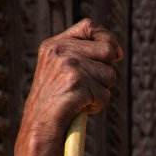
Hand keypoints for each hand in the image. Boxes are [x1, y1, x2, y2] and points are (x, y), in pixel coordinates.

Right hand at [10, 19, 122, 155]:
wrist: (38, 129)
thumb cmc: (55, 103)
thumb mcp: (61, 71)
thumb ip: (81, 54)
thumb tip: (116, 49)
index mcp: (53, 44)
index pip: (90, 26)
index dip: (107, 38)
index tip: (114, 54)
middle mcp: (59, 51)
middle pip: (108, 50)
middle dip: (106, 71)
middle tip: (89, 86)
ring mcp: (67, 66)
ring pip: (110, 75)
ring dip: (100, 92)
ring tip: (80, 100)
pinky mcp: (76, 84)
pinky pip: (104, 94)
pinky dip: (97, 106)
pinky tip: (79, 109)